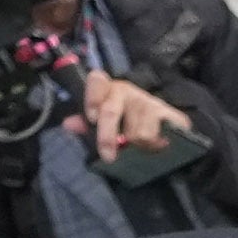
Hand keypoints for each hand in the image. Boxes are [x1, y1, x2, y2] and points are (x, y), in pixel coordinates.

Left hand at [75, 70, 195, 165]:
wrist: (168, 130)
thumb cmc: (131, 124)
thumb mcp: (107, 124)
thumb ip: (87, 125)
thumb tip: (69, 124)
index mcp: (108, 90)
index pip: (97, 80)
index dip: (92, 97)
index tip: (91, 117)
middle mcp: (127, 91)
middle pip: (110, 111)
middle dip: (106, 137)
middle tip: (108, 157)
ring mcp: (148, 101)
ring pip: (134, 132)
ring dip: (137, 145)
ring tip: (141, 146)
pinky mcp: (169, 113)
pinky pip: (154, 136)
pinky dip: (153, 146)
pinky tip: (157, 145)